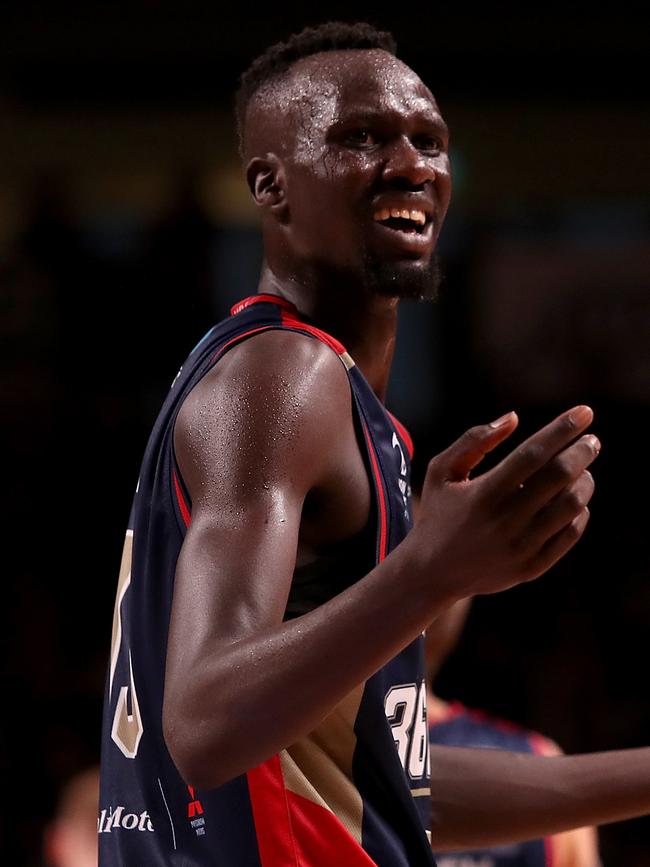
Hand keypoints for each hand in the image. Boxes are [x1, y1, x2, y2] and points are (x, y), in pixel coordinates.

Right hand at [412, 406, 598, 600]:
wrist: (433, 572)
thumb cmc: (439, 513)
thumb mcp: (442, 471)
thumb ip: (474, 440)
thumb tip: (513, 417)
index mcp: (484, 493)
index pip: (533, 453)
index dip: (561, 429)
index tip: (584, 412)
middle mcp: (505, 520)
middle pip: (559, 476)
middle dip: (582, 452)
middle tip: (592, 441)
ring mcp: (521, 546)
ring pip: (571, 505)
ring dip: (585, 482)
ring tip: (583, 470)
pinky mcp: (532, 567)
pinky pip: (570, 534)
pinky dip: (579, 512)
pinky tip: (575, 500)